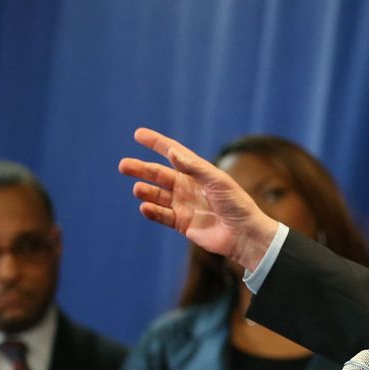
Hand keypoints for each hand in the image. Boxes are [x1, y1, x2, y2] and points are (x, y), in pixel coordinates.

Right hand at [119, 127, 277, 269]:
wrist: (245, 235)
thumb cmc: (236, 204)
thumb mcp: (218, 181)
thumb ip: (194, 168)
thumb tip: (172, 153)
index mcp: (198, 173)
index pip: (174, 153)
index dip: (157, 143)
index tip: (138, 134)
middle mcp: (188, 187)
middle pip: (159, 174)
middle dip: (141, 169)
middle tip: (123, 165)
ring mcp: (184, 205)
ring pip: (157, 195)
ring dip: (145, 191)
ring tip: (138, 189)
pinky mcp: (182, 224)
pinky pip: (162, 215)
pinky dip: (152, 211)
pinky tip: (145, 207)